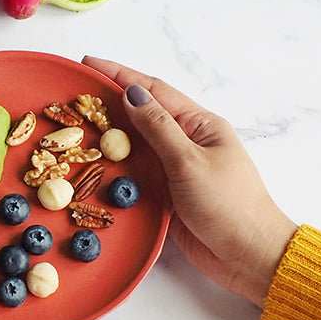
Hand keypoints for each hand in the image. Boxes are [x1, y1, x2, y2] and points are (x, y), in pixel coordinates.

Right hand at [83, 56, 297, 307]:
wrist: (247, 255)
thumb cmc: (229, 206)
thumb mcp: (190, 162)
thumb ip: (158, 128)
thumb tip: (132, 93)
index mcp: (199, 125)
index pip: (154, 90)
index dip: (119, 75)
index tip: (88, 63)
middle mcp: (185, 142)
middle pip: (140, 114)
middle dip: (107, 102)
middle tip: (72, 96)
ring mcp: (175, 168)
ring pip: (133, 144)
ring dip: (106, 136)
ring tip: (72, 127)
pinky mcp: (165, 194)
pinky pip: (134, 173)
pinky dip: (113, 167)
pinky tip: (91, 165)